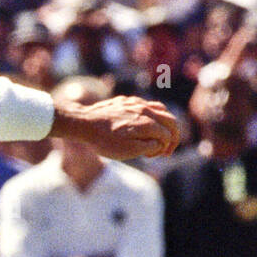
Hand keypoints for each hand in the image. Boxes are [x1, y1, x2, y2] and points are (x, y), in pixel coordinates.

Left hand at [55, 95, 180, 159]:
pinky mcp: (127, 101)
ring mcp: (136, 103)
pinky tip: (145, 125)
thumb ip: (149, 147)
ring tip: (159, 137)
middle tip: (166, 150)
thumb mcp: (128, 151)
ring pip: (161, 110)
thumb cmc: (104, 141)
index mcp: (148, 122)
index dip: (165, 148)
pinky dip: (153, 116)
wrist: (83, 123)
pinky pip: (147, 106)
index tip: (155, 156)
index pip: (168, 134)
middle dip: (172, 136)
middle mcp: (145, 110)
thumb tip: (161, 143)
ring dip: (164, 124)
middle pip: (170, 120)